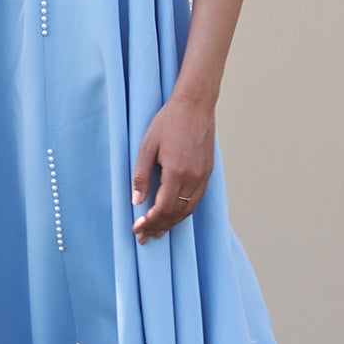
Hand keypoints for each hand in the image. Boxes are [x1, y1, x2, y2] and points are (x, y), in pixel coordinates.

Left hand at [131, 94, 214, 243]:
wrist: (195, 106)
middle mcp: (193, 178)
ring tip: (157, 232)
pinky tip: (173, 216)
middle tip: (143, 237)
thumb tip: (136, 201)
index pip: (162, 208)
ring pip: (187, 210)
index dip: (149, 222)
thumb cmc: (168, 122)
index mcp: (176, 172)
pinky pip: (195, 201)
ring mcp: (203, 177)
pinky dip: (183, 213)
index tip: (137, 228)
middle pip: (175, 213)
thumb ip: (141, 175)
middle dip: (158, 227)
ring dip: (171, 224)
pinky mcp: (207, 173)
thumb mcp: (147, 146)